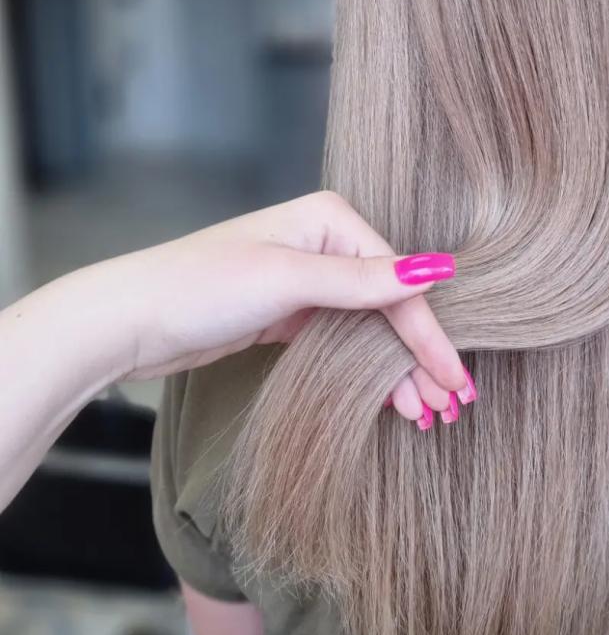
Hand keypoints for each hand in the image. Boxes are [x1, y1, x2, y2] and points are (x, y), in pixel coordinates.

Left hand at [104, 191, 470, 422]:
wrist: (127, 321)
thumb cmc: (202, 287)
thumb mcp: (288, 281)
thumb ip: (363, 282)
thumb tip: (438, 268)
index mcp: (332, 219)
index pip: (397, 281)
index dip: (429, 334)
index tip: (455, 380)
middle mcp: (326, 244)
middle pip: (390, 305)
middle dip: (419, 357)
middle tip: (451, 407)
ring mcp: (309, 279)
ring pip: (370, 328)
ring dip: (397, 370)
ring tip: (426, 415)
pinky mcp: (291, 313)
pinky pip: (344, 341)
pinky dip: (367, 370)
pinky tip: (389, 400)